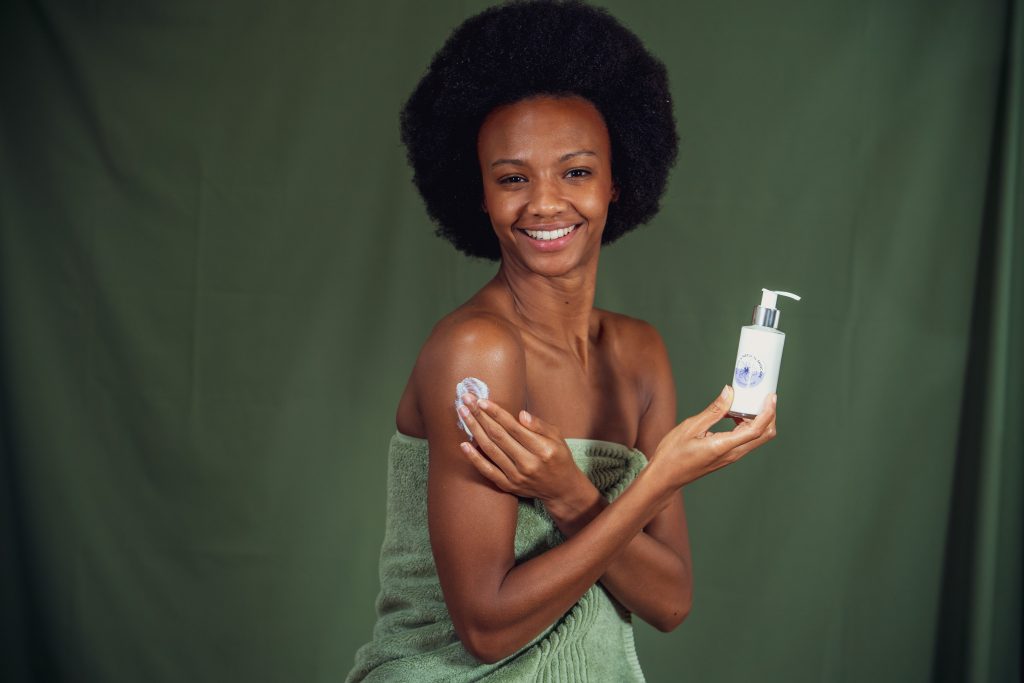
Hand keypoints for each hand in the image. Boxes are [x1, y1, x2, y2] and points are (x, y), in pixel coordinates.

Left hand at [456, 393, 589, 503]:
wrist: (561, 489)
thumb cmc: (559, 457)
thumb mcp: (558, 437)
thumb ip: (539, 425)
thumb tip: (521, 414)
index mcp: (542, 449)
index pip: (514, 427)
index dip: (496, 413)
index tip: (481, 400)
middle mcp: (528, 463)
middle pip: (498, 436)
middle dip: (480, 416)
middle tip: (466, 400)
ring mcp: (516, 476)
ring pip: (490, 450)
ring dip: (474, 430)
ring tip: (463, 414)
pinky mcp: (508, 485)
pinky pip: (487, 470)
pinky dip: (474, 458)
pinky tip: (464, 445)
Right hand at [651, 385, 777, 487]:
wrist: (666, 476)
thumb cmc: (674, 454)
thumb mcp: (691, 427)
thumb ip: (714, 410)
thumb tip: (729, 392)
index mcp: (724, 446)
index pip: (757, 429)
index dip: (768, 412)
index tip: (770, 396)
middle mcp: (732, 454)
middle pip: (764, 435)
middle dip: (769, 415)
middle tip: (763, 396)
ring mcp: (731, 456)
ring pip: (756, 438)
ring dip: (758, 419)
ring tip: (746, 402)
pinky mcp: (727, 456)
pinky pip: (745, 440)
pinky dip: (747, 425)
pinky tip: (733, 415)